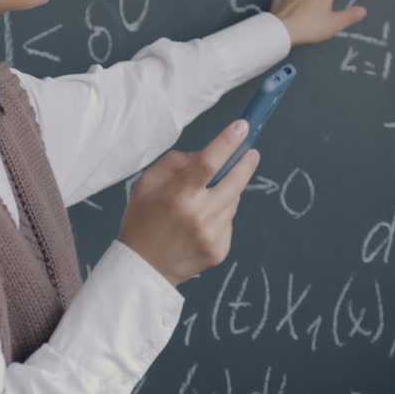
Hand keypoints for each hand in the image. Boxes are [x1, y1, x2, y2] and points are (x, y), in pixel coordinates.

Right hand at [116, 120, 261, 287]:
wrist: (143, 267)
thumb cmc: (143, 220)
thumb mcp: (146, 183)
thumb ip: (176, 163)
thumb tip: (205, 154)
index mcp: (177, 196)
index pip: (208, 163)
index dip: (227, 142)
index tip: (243, 126)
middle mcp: (198, 216)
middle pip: (234, 182)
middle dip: (245, 164)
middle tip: (251, 153)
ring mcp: (211, 235)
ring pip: (233, 201)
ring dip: (227, 192)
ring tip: (205, 198)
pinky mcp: (219, 250)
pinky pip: (228, 221)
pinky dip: (220, 215)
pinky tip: (201, 223)